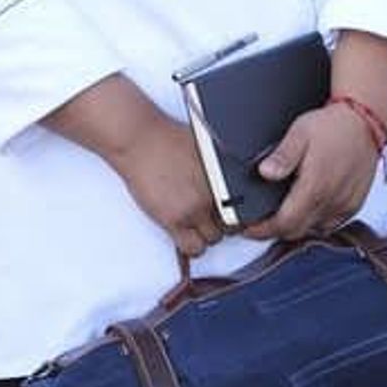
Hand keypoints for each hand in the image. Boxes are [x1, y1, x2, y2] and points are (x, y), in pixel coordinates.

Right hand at [109, 111, 225, 258]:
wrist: (140, 141)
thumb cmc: (167, 137)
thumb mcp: (206, 146)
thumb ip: (220, 167)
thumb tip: (229, 179)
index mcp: (224, 175)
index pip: (246, 206)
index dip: (237, 211)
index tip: (231, 212)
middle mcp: (213, 193)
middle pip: (232, 225)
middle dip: (222, 222)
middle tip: (210, 216)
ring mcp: (194, 208)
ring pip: (213, 239)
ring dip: (206, 234)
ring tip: (195, 223)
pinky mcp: (174, 220)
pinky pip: (193, 248)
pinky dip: (191, 246)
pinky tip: (184, 234)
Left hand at [244, 104, 380, 242]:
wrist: (366, 121)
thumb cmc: (334, 125)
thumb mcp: (300, 132)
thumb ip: (282, 156)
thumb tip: (265, 172)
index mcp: (315, 185)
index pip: (284, 223)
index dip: (263, 230)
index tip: (249, 228)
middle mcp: (331, 200)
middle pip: (296, 231)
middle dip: (275, 230)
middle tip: (261, 221)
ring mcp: (344, 205)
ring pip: (313, 230)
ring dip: (296, 226)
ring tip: (283, 213)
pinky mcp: (354, 204)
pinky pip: (331, 225)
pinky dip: (316, 222)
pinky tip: (308, 208)